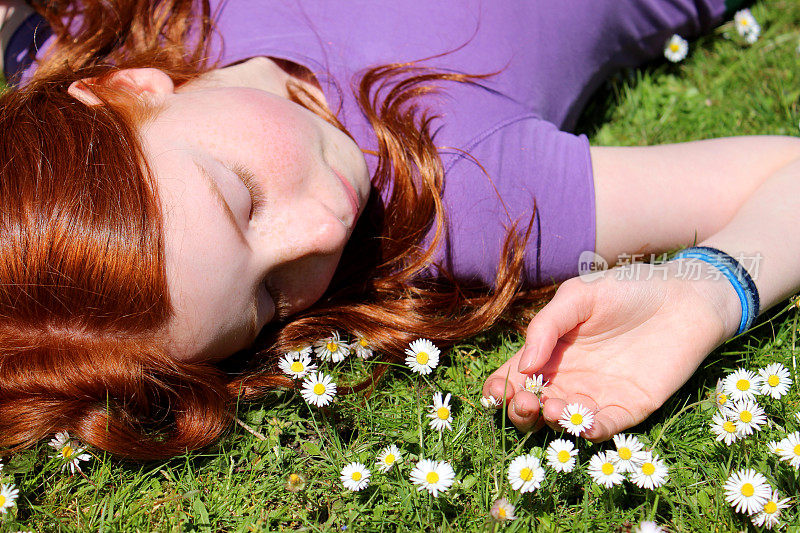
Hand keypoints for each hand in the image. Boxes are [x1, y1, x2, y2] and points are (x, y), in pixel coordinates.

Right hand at [481, 261, 738, 439]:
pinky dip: (588, 432)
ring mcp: (594, 397)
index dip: (498, 389)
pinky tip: (584, 422)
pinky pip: (601, 429)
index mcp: (546, 353)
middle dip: (519, 412)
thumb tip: (523, 367)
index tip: (499, 389)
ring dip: (551, 423)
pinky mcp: (627, 409)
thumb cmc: (627, 290)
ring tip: (553, 408)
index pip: (511, 379)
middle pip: (529, 409)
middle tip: (527, 401)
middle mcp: (565, 379)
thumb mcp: (578, 296)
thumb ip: (545, 327)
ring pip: (561, 424)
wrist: (683, 298)